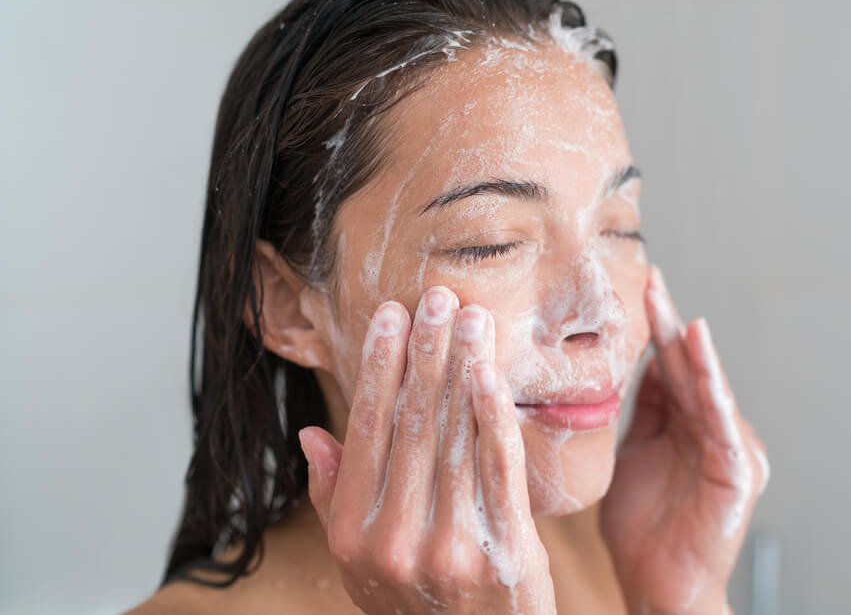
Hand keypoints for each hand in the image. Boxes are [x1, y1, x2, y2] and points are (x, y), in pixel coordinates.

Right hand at [298, 287, 555, 613]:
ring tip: (471, 319)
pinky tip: (492, 374)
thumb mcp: (358, 563)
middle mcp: (397, 536)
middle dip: (426, 353)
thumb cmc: (415, 605)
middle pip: (413, 423)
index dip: (379, 368)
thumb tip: (313, 435)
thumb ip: (334, 498)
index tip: (392, 318)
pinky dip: (495, 416)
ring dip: (463, 369)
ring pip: (456, 437)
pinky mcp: (506, 550)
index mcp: (354, 532)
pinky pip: (500, 469)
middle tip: (437, 298)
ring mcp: (452, 545)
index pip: (367, 431)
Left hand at [599, 266, 769, 614]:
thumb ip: (638, 413)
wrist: (658, 586)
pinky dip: (714, 388)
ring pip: (706, 388)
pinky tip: (701, 357)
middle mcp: (709, 429)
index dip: (653, 329)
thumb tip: (631, 367)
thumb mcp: (630, 455)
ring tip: (673, 310)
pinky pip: (722, 423)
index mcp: (682, 424)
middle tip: (650, 282)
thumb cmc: (642, 529)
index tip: (639, 289)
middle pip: (686, 368)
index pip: (667, 367)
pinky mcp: (738, 471)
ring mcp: (727, 447)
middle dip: (667, 325)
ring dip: (691, 350)